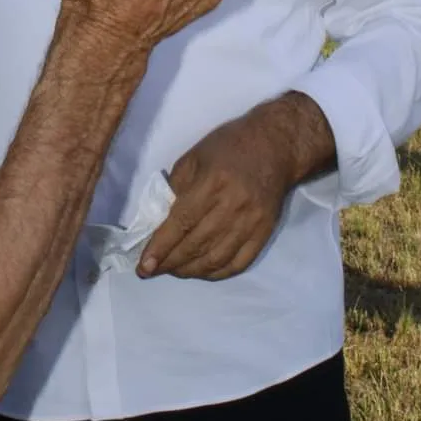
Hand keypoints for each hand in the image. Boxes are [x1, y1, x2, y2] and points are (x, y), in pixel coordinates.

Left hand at [139, 93, 335, 280]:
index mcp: (212, 182)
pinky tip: (202, 272)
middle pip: (197, 244)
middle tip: (153, 270)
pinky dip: (218, 274)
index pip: (182, 222)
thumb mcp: (195, 156)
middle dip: (170, 263)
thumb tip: (160, 221)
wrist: (276, 146)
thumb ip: (176, 187)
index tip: (144, 265)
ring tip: (174, 271)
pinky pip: (239, 263)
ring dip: (191, 271)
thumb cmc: (229, 146)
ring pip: (216, 259)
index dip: (161, 246)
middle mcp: (233, 205)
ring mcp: (251, 222)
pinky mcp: (264, 233)